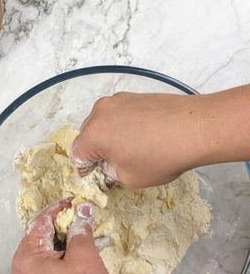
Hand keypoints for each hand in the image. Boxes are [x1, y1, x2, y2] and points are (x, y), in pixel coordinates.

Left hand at [8, 199, 116, 273]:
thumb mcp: (84, 256)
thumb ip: (80, 228)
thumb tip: (82, 209)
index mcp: (24, 261)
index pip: (38, 224)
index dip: (57, 210)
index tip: (74, 201)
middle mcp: (18, 273)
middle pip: (38, 239)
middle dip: (61, 227)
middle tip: (81, 218)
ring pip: (42, 254)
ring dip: (62, 243)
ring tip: (83, 236)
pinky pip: (45, 269)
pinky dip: (60, 259)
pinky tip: (78, 255)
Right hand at [71, 92, 208, 187]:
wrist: (196, 128)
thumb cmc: (160, 157)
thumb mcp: (129, 177)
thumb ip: (110, 173)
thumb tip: (108, 168)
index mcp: (93, 134)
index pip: (77, 155)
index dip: (86, 170)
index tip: (99, 177)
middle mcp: (100, 112)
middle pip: (88, 136)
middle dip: (96, 152)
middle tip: (114, 166)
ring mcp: (118, 100)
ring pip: (103, 123)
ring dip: (110, 138)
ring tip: (130, 151)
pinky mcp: (135, 96)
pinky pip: (119, 114)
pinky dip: (123, 126)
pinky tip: (141, 137)